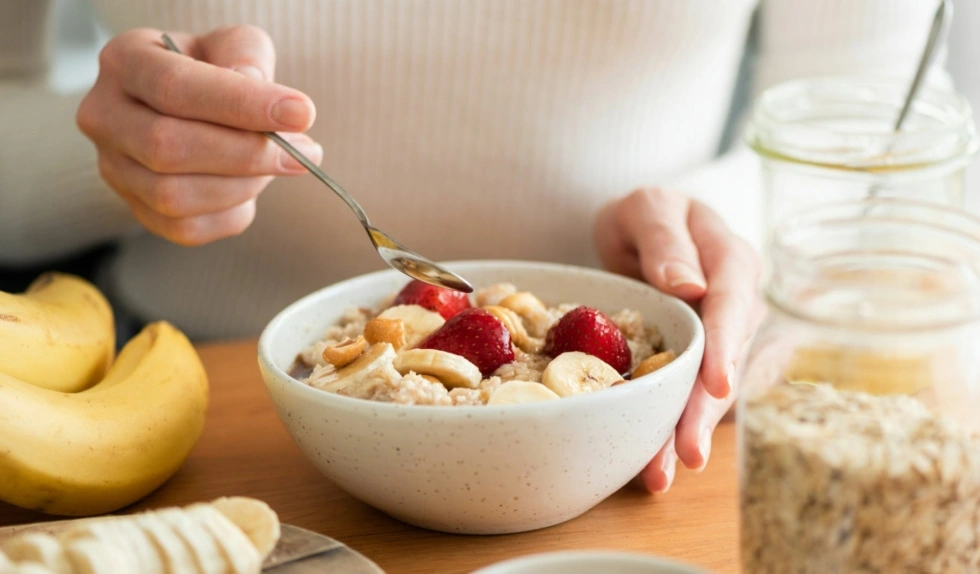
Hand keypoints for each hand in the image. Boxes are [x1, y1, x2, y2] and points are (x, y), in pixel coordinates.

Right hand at [77, 26, 322, 245]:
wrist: (192, 108)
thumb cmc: (215, 72)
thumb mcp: (234, 45)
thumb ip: (246, 56)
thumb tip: (258, 91)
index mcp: (124, 61)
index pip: (175, 87)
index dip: (241, 104)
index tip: (300, 114)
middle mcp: (104, 116)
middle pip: (167, 148)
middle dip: (246, 154)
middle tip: (304, 151)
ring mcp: (114, 169)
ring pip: (174, 196)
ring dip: (243, 185)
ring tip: (281, 164)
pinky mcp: (137, 210)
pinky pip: (187, 229)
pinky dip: (232, 212)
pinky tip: (252, 187)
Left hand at [594, 188, 763, 492]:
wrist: (643, 232)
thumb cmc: (648, 215)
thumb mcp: (647, 207)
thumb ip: (665, 237)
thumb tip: (690, 284)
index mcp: (731, 261)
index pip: (733, 304)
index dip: (726, 346)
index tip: (717, 384)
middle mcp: (738, 305)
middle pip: (727, 361)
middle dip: (706, 411)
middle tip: (688, 454)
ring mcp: (724, 339)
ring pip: (711, 391)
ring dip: (687, 432)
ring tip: (660, 475)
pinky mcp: (703, 364)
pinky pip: (692, 398)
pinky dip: (672, 430)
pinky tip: (653, 464)